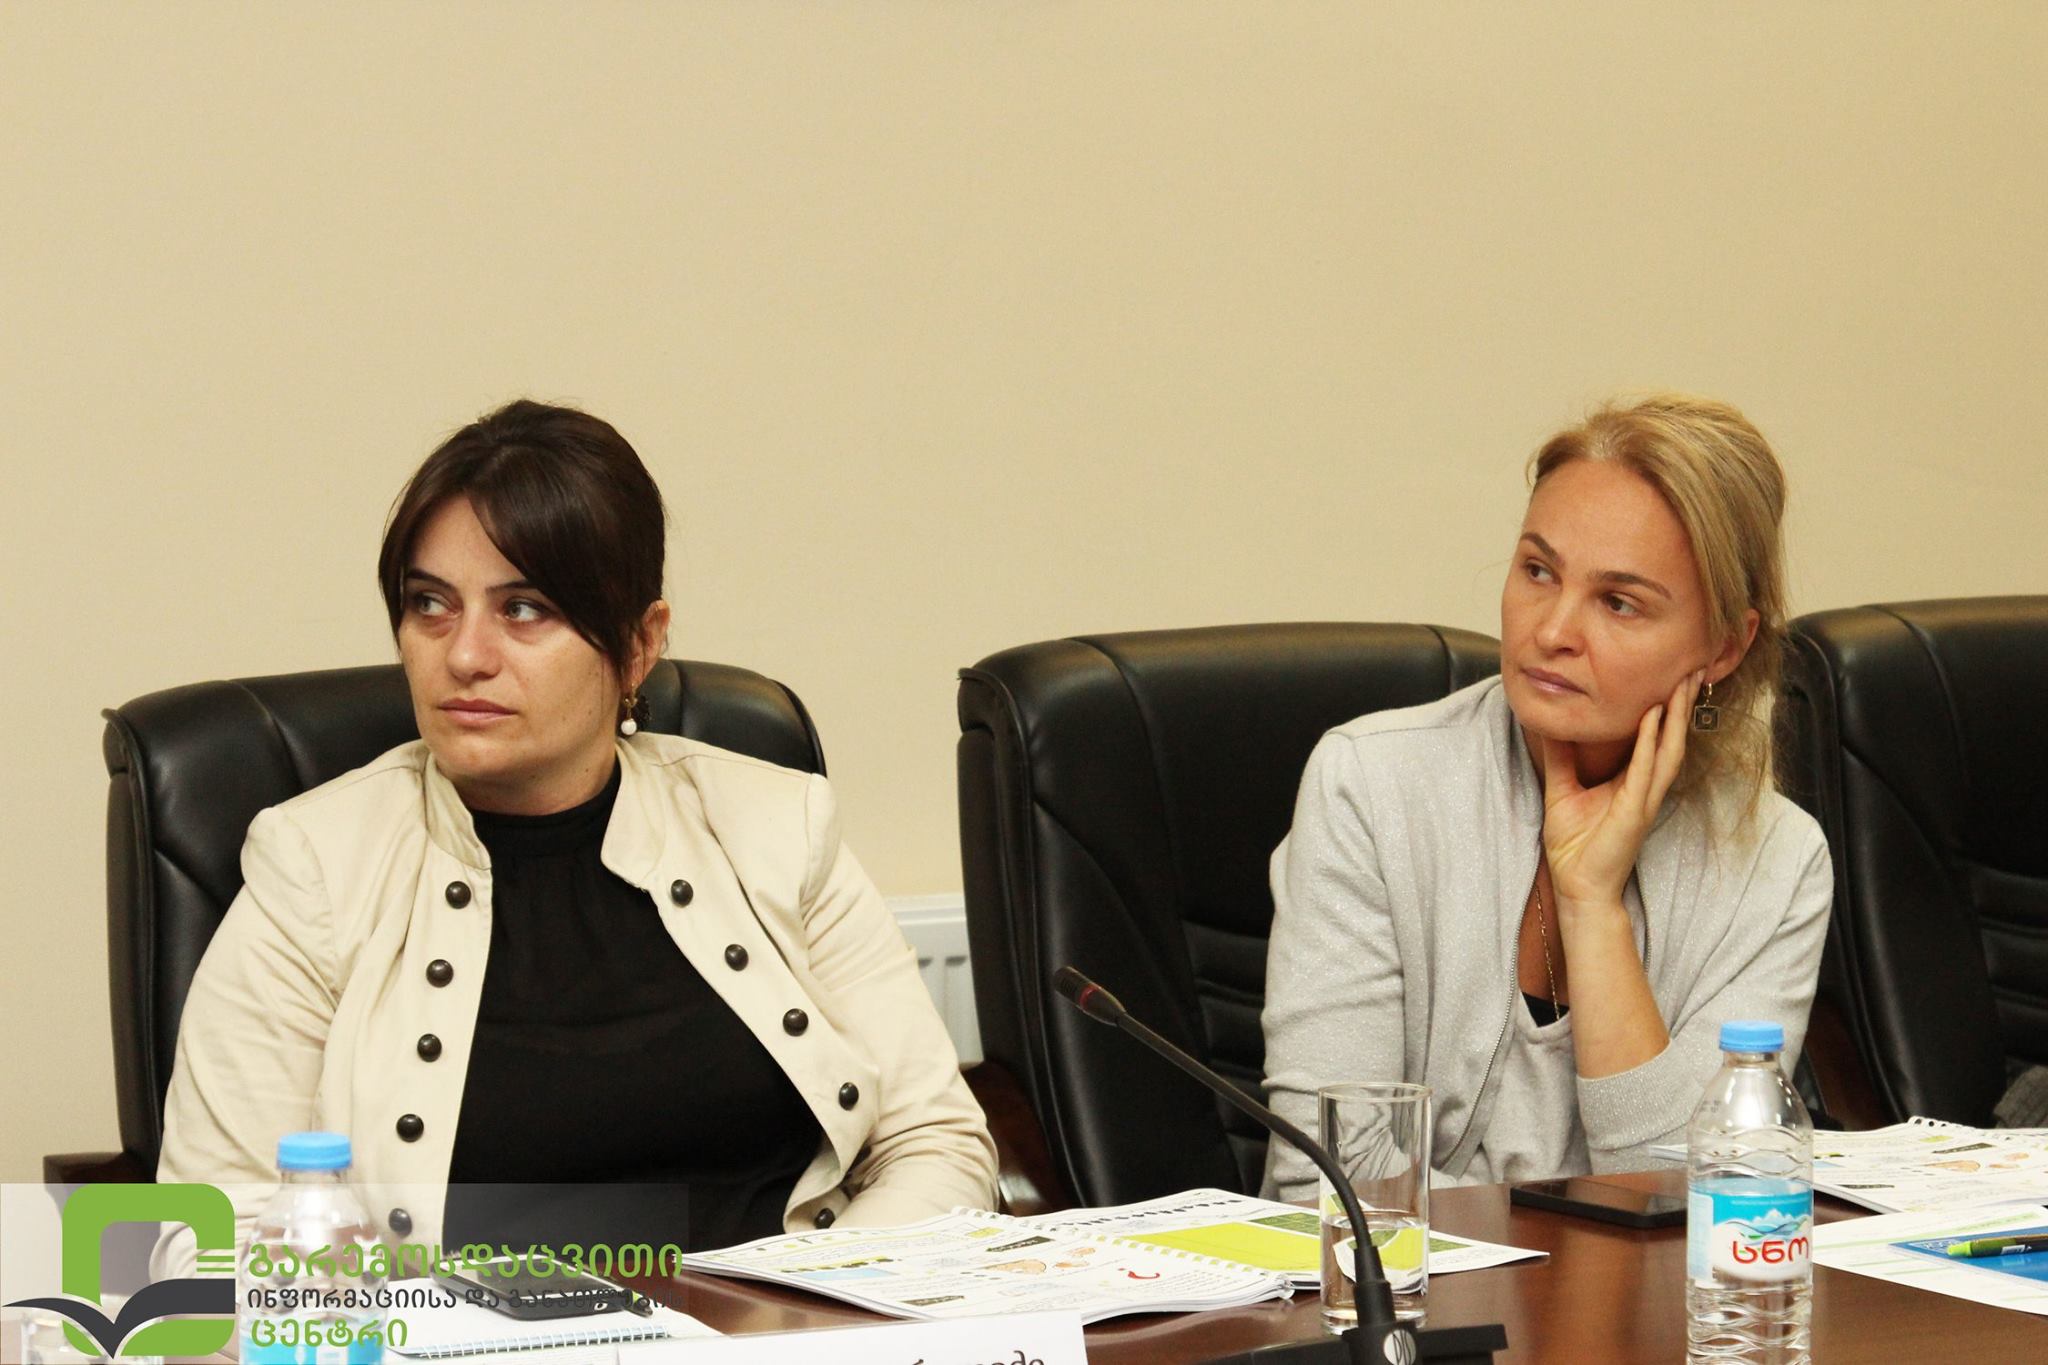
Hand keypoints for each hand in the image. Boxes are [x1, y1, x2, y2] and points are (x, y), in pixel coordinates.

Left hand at [1539, 670, 1700, 917]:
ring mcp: (1643, 799)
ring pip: (1668, 750)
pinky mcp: (1635, 811)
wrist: (1578, 888)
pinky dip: (1652, 743)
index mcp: (1631, 783)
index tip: (1671, 677)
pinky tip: (1655, 719)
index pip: (1653, 739)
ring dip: (1677, 716)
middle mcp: (1644, 788)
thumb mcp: (1562, 791)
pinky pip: (1646, 771)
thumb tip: (1551, 727)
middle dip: (1682, 704)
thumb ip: (1561, 759)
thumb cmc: (1575, 846)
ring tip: (1683, 684)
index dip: (1664, 709)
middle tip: (1693, 669)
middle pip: (1671, 739)